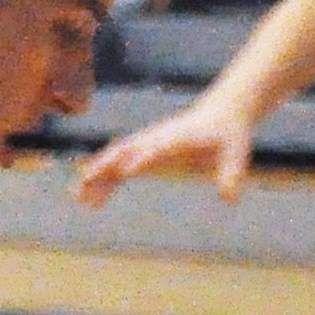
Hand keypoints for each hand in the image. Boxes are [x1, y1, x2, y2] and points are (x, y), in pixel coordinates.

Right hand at [78, 89, 256, 201]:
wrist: (221, 114)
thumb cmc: (228, 135)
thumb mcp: (237, 155)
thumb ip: (232, 175)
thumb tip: (229, 197)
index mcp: (179, 137)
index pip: (158, 148)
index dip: (143, 158)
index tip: (128, 172)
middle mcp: (157, 139)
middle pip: (126, 151)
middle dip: (106, 166)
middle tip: (86, 182)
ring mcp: (148, 144)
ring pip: (115, 159)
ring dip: (97, 176)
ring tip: (78, 198)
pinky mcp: (145, 152)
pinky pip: (119, 167)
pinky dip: (103, 181)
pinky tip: (91, 200)